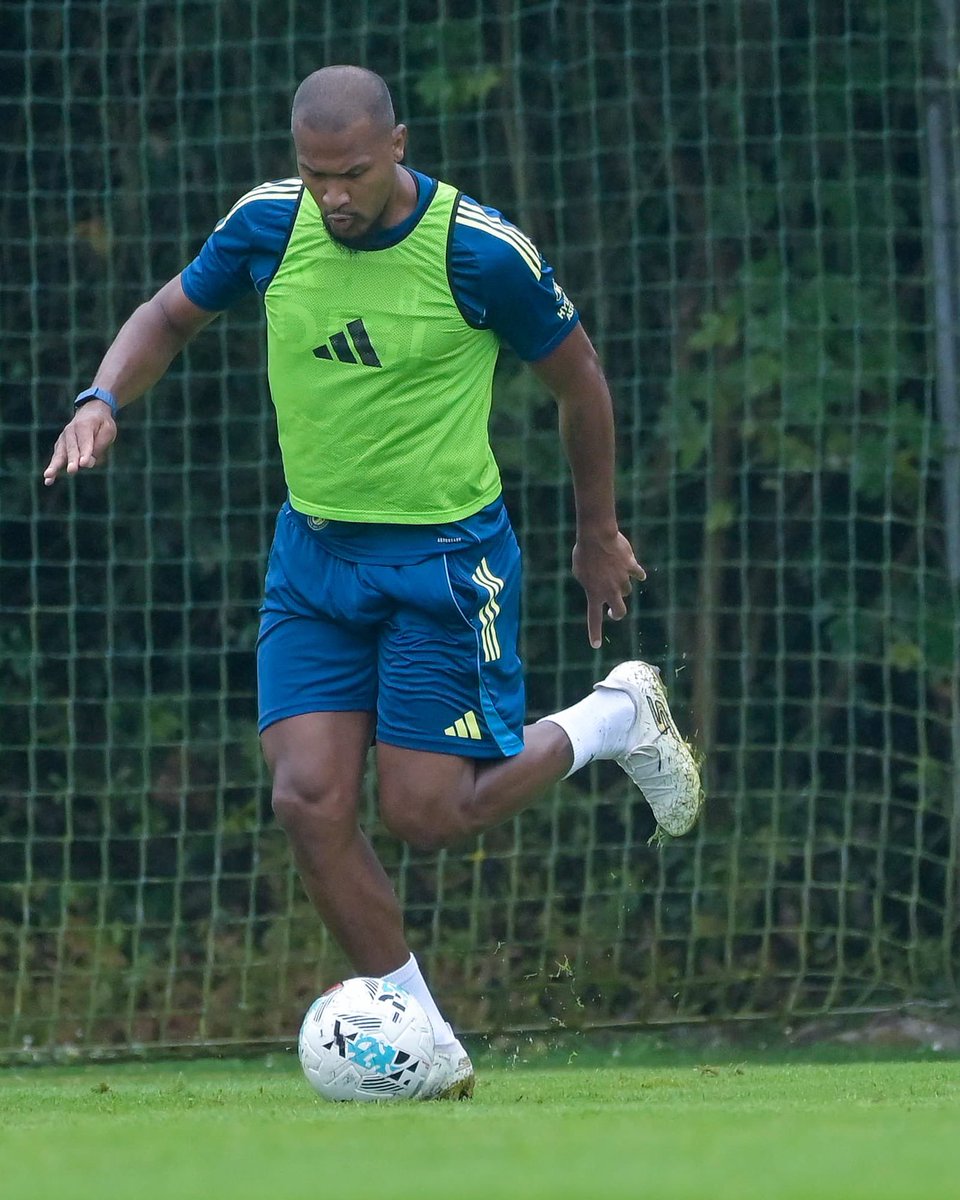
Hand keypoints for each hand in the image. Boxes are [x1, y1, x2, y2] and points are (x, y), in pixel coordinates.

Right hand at [43, 401, 117, 485]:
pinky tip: (48, 479)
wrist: (90, 411)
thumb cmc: (102, 424)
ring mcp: (63, 438)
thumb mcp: (108, 430)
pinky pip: (57, 457)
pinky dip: (53, 467)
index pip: (85, 441)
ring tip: (49, 476)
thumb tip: (86, 463)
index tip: (83, 463)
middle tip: (72, 470)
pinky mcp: (60, 445)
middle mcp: (70, 431)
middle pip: (71, 448)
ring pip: (60, 453)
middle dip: (72, 460)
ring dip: (55, 465)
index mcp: (85, 425)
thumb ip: (100, 445)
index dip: (85, 452)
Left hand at [572, 529, 645, 649]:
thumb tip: (599, 586)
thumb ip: (588, 583)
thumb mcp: (579, 572)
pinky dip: (637, 573)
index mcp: (594, 594)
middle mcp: (610, 590)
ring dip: (622, 586)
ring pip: (627, 589)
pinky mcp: (631, 567)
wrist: (597, 538)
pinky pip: (638, 573)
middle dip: (617, 613)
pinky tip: (638, 573)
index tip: (596, 645)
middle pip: (620, 611)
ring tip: (615, 576)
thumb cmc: (583, 553)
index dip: (594, 633)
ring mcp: (623, 579)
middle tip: (613, 612)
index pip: (594, 619)